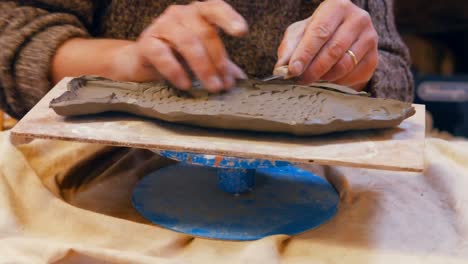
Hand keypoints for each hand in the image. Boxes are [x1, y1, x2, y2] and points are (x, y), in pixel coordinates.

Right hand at [113, 0, 247, 91]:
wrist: (142, 62)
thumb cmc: (177, 56)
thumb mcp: (203, 58)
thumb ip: (222, 65)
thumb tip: (241, 80)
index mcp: (199, 14)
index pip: (215, 8)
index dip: (229, 18)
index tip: (241, 32)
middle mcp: (181, 14)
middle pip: (205, 32)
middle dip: (218, 60)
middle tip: (224, 84)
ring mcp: (162, 25)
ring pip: (187, 42)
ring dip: (203, 67)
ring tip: (212, 87)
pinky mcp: (146, 43)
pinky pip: (162, 54)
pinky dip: (176, 70)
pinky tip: (185, 84)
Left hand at [276, 0, 377, 90]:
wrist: (344, 38)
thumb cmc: (318, 33)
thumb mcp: (300, 33)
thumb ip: (290, 48)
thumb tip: (282, 68)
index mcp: (337, 6)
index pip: (319, 32)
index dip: (305, 53)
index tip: (293, 70)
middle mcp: (357, 18)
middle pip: (333, 50)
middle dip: (313, 69)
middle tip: (300, 80)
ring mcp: (369, 38)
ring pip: (344, 65)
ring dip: (324, 77)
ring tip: (312, 79)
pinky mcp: (374, 58)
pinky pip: (352, 75)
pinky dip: (337, 81)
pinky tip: (328, 79)